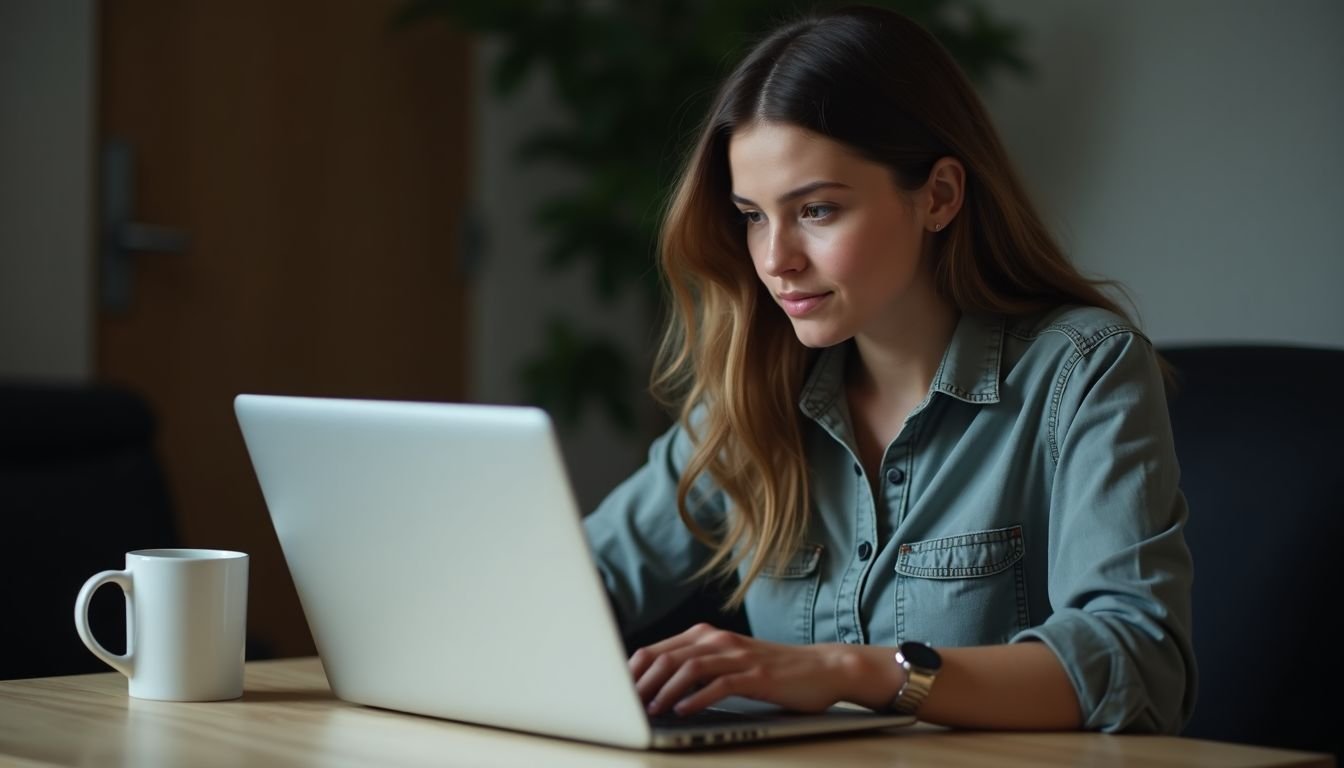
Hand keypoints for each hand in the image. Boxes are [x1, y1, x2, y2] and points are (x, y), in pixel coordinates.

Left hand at [628, 623, 874, 715]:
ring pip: (688, 668)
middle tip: (625, 705)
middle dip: (641, 682)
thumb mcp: (729, 664)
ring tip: (650, 710)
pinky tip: (684, 711)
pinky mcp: (755, 674)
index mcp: (706, 636)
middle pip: (666, 656)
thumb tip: (656, 688)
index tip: (616, 692)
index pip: (657, 650)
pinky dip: (697, 698)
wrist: (821, 668)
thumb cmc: (772, 671)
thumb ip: (697, 669)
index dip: (633, 671)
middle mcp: (718, 640)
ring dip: (665, 691)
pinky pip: (719, 684)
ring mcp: (737, 656)